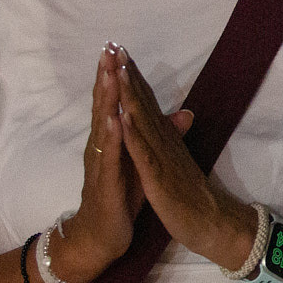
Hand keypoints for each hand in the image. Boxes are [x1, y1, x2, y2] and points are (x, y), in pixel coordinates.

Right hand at [46, 45, 145, 282]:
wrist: (103, 235)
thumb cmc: (120, 196)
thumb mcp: (142, 162)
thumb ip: (156, 136)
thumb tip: (181, 114)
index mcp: (112, 140)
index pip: (113, 101)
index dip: (116, 75)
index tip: (119, 47)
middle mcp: (102, 147)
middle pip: (104, 105)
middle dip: (106, 77)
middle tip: (109, 48)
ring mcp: (101, 164)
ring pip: (103, 126)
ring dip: (106, 100)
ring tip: (110, 74)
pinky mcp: (105, 183)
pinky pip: (109, 158)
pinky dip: (112, 138)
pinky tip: (115, 121)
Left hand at [112, 46, 257, 270]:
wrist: (209, 223)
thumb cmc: (190, 195)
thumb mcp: (180, 162)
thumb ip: (177, 137)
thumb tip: (182, 114)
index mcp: (165, 139)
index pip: (147, 103)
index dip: (134, 78)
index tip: (120, 53)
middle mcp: (164, 142)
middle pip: (144, 103)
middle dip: (129, 75)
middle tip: (116, 46)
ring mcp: (161, 158)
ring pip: (143, 121)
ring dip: (130, 95)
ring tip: (119, 69)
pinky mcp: (158, 177)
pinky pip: (144, 153)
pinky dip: (133, 134)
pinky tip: (123, 116)